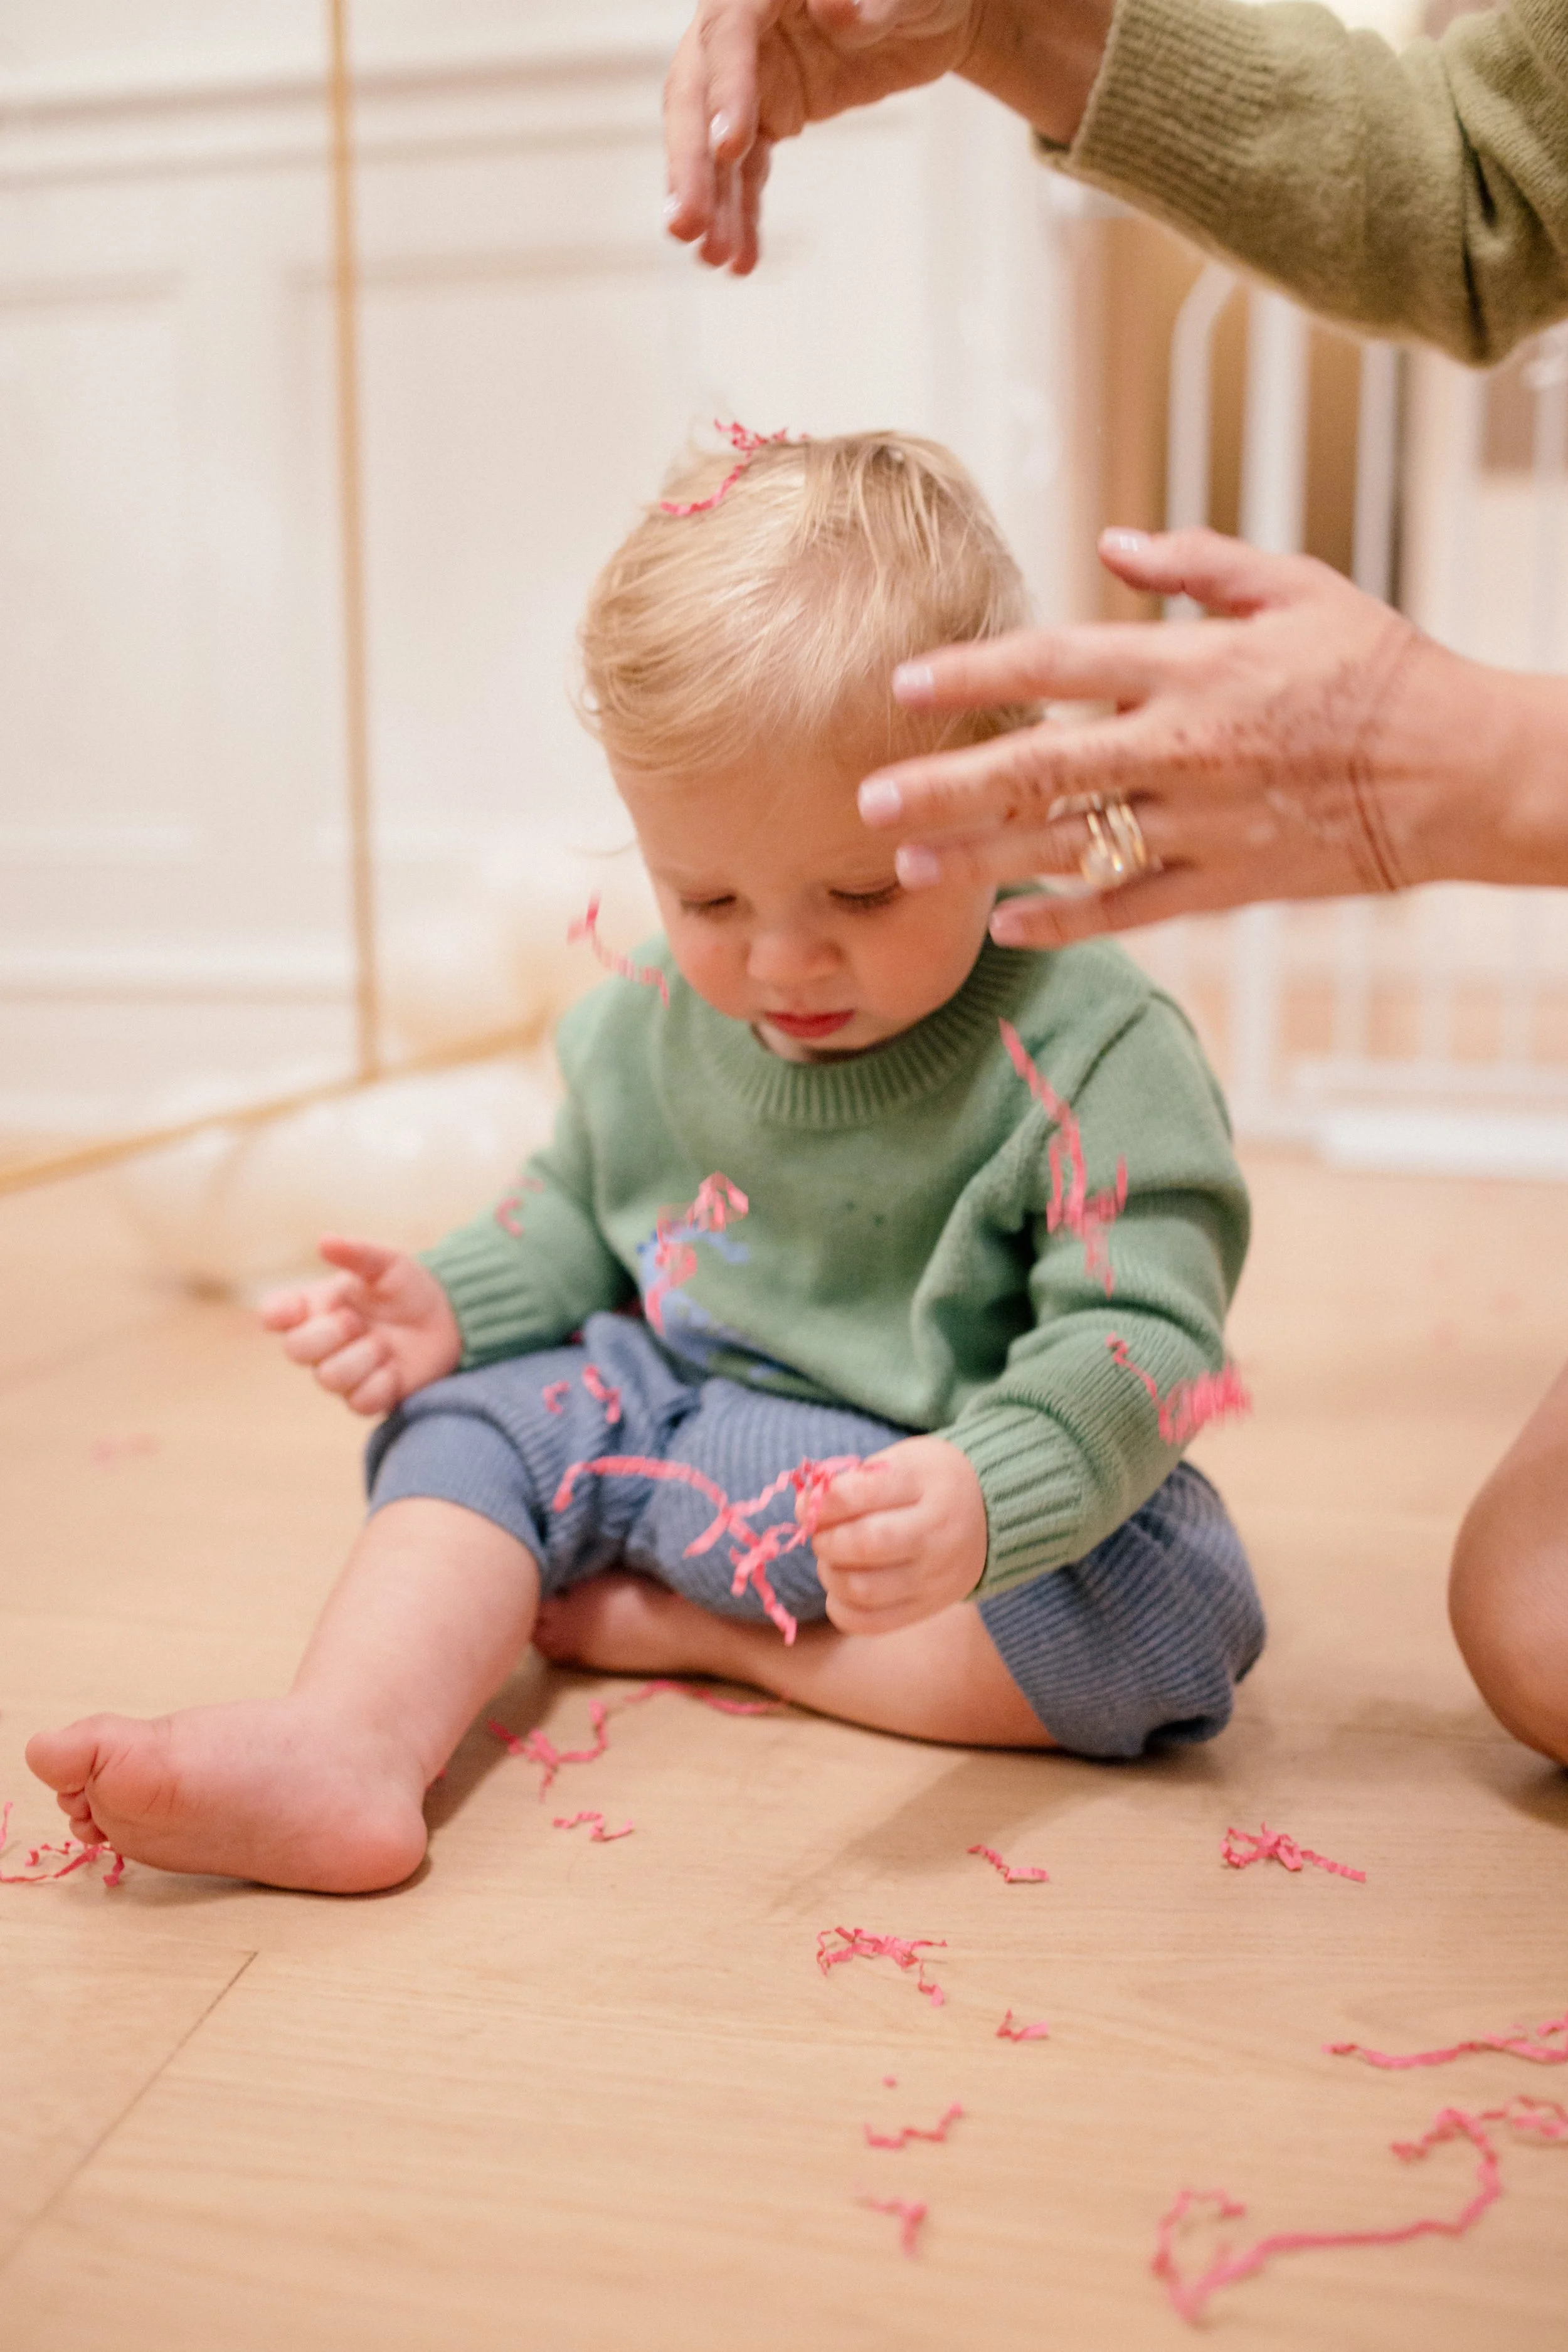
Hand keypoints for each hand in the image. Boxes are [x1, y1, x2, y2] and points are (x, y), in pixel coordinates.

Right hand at [258, 1235, 461, 1416]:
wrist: (446, 1318)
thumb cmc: (407, 1288)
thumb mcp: (388, 1263)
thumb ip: (358, 1253)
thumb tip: (325, 1240)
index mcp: (315, 1306)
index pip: (273, 1314)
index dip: (277, 1314)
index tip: (300, 1306)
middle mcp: (321, 1342)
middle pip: (295, 1350)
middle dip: (329, 1333)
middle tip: (358, 1320)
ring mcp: (341, 1373)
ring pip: (327, 1378)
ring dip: (361, 1357)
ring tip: (384, 1343)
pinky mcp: (367, 1398)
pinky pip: (359, 1402)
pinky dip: (381, 1382)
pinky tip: (395, 1366)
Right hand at [664, 1, 982, 273]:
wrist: (927, 12)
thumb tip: (834, 8)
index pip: (729, 31)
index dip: (727, 89)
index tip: (730, 148)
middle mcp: (742, 27)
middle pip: (698, 96)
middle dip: (690, 165)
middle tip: (686, 225)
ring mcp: (751, 77)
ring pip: (714, 144)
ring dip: (711, 205)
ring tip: (714, 258)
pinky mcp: (767, 116)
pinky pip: (747, 172)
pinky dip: (743, 215)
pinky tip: (740, 260)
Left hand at [808, 1435, 986, 1631]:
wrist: (988, 1515)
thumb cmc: (928, 1482)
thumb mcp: (900, 1461)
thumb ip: (853, 1481)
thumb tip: (804, 1508)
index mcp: (927, 1485)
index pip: (859, 1494)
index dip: (821, 1501)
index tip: (808, 1503)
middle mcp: (936, 1533)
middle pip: (863, 1544)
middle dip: (825, 1540)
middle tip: (820, 1534)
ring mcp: (935, 1576)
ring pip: (863, 1589)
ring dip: (830, 1574)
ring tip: (832, 1559)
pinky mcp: (928, 1607)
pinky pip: (872, 1623)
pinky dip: (842, 1609)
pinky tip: (840, 1589)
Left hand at [855, 526, 1489, 946]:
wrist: (1457, 770)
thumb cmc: (1375, 667)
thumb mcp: (1295, 587)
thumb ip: (1196, 565)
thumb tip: (1109, 539)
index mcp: (1193, 668)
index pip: (1060, 663)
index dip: (975, 674)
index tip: (902, 685)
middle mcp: (1182, 749)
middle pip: (1039, 770)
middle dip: (945, 787)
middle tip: (867, 804)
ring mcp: (1199, 825)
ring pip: (1068, 847)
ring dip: (980, 860)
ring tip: (907, 869)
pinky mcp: (1224, 885)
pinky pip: (1128, 908)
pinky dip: (1065, 918)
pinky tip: (1004, 926)